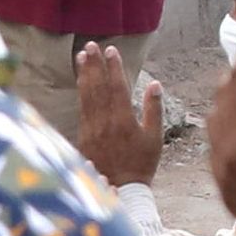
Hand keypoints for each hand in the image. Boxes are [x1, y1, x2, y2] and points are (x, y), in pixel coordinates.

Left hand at [74, 41, 167, 190]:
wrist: (121, 189)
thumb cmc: (142, 164)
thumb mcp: (155, 137)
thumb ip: (154, 109)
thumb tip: (154, 84)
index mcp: (124, 119)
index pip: (117, 86)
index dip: (114, 66)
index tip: (112, 50)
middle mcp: (104, 121)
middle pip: (97, 87)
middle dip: (94, 64)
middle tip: (90, 45)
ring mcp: (91, 128)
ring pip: (86, 95)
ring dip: (84, 74)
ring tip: (82, 57)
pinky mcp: (83, 136)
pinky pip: (81, 108)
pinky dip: (80, 91)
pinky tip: (80, 81)